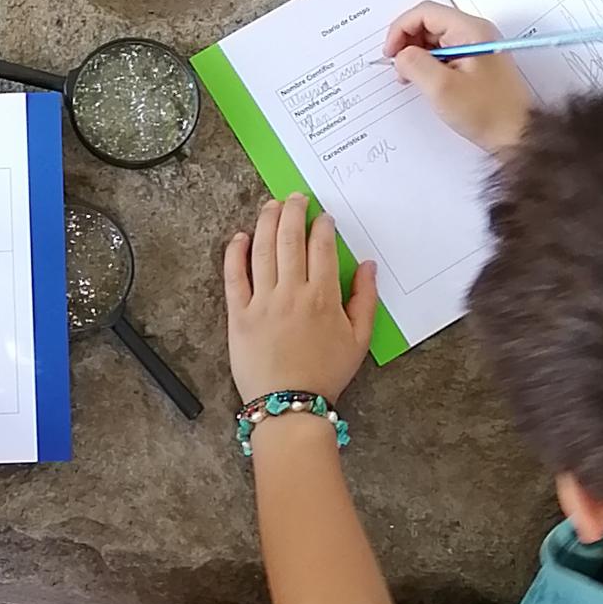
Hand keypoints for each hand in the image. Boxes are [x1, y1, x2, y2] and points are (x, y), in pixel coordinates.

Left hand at [223, 194, 377, 403]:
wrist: (290, 406)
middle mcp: (292, 293)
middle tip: (296, 197)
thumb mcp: (359, 340)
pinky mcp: (239, 315)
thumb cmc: (326, 374)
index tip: (323, 216)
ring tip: (271, 206)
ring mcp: (263, 302)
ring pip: (263, 250)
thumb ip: (366, 299)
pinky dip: (236, 253)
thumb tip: (368, 265)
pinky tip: (240, 237)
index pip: (321, 247)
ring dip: (267, 222)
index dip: (322, 225)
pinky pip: (234, 277)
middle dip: (294, 211)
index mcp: (324, 297)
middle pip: (291, 239)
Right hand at [384, 0, 530, 155]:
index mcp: (470, 30)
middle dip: (407, 42)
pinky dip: (428, 64)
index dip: (400, 29)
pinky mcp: (474, 62)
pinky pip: (444, 53)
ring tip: (410, 78)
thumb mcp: (442, 88)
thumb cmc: (488, 112)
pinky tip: (425, 82)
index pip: (425, 12)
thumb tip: (400, 55)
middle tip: (398, 67)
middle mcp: (474, 32)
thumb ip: (414, 64)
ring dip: (416, 54)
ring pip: (434, 38)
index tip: (391, 53)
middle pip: (429, 22)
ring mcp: (475, 46)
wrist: (516, 134)